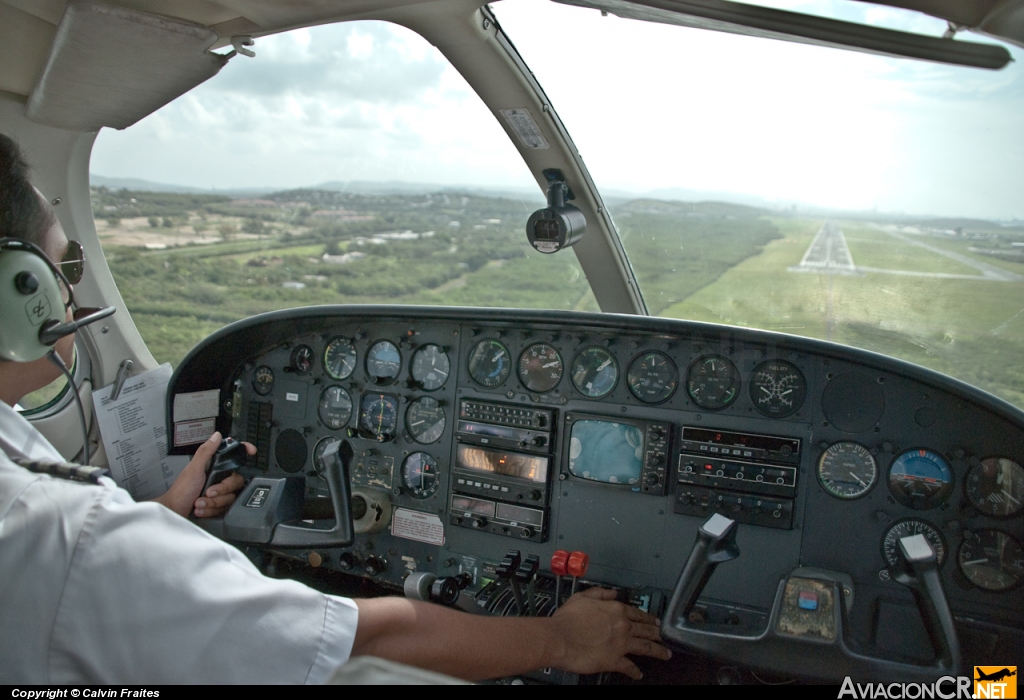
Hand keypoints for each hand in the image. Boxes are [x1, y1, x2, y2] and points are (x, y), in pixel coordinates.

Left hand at [152, 431, 252, 518]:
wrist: (175, 512)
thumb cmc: (180, 492)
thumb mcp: (193, 469)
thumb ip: (205, 452)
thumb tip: (216, 436)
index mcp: (213, 466)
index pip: (232, 456)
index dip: (243, 451)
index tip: (251, 451)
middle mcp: (218, 478)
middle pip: (235, 481)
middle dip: (220, 490)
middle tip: (208, 491)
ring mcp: (219, 492)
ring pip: (230, 497)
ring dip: (213, 502)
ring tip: (200, 502)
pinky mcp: (219, 505)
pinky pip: (225, 508)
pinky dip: (211, 510)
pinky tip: (202, 508)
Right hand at [551, 587, 670, 679]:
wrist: (558, 638)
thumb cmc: (567, 619)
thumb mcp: (582, 597)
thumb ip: (600, 593)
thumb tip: (612, 593)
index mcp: (615, 609)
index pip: (637, 613)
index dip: (648, 617)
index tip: (654, 620)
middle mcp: (622, 626)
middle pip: (646, 630)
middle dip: (658, 633)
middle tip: (665, 636)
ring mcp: (621, 644)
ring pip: (646, 647)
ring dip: (658, 651)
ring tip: (666, 654)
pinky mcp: (614, 661)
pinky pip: (629, 667)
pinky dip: (635, 672)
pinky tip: (638, 674)